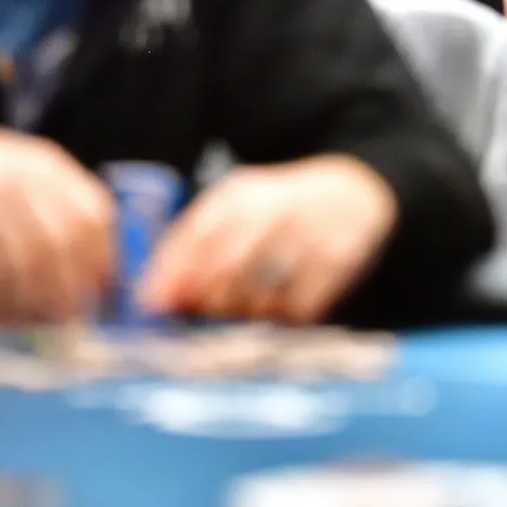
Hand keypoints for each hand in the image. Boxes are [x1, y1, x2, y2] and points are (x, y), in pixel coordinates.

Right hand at [0, 109, 113, 323]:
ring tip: (39, 321)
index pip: (95, 214)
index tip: (105, 291)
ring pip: (26, 260)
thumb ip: (64, 204)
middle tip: (75, 317)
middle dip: (74, 287)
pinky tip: (2, 312)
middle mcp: (23, 180)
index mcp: (50, 168)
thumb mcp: (29, 171)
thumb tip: (98, 266)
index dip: (105, 258)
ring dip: (36, 300)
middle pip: (64, 242)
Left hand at [138, 156, 395, 322]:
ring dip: (247, 311)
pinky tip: (285, 306)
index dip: (170, 276)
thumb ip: (191, 248)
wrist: (352, 191)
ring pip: (262, 293)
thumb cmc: (279, 209)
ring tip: (250, 305)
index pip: (195, 236)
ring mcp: (310, 233)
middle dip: (208, 299)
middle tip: (209, 311)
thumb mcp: (234, 211)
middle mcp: (275, 209)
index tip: (156, 306)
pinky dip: (286, 315)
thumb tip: (153, 299)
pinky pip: (300, 305)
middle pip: (226, 267)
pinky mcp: (339, 257)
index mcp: (239, 195)